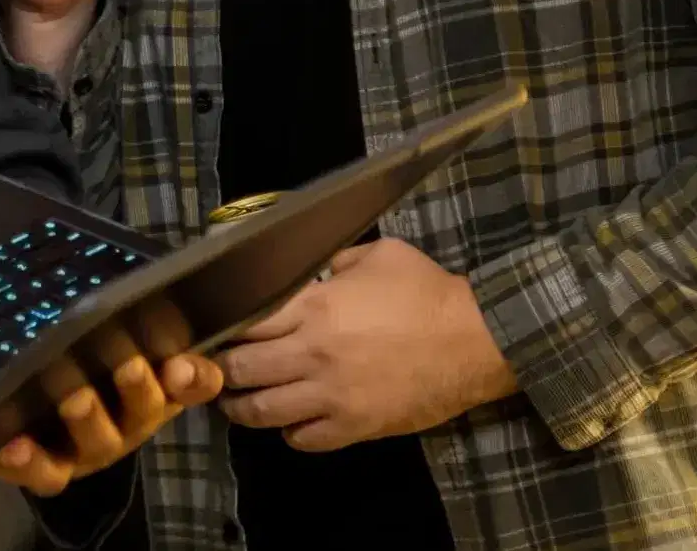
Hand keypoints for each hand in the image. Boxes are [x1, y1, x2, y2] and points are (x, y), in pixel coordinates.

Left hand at [0, 298, 222, 495]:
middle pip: (146, 412)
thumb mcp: (105, 330)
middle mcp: (131, 421)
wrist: (32, 414)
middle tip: (129, 366)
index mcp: (156, 385)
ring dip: (90, 422)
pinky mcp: (53, 468)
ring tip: (75, 400)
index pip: (193, 382)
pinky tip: (12, 447)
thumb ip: (121, 310)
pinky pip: (47, 473)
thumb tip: (125, 272)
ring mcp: (93, 448)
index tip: (182, 363)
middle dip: (140, 390)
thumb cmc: (81, 357)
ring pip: (100, 443)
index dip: (195, 377)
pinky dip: (30, 463)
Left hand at [214, 239, 517, 450]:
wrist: (477, 341)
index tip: (219, 329)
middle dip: (225, 369)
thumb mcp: (379, 255)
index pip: (244, 323)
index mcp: (314, 308)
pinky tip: (292, 420)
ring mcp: (332, 396)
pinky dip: (289, 432)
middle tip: (221, 368)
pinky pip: (302, 440)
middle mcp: (313, 354)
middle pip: (241, 370)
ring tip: (238, 401)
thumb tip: (313, 271)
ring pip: (262, 412)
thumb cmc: (429, 293)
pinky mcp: (354, 427)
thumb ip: (335, 261)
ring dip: (243, 408)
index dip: (225, 327)